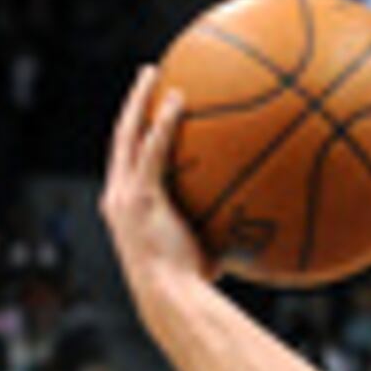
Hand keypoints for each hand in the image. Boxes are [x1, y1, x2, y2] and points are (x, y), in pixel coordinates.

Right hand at [98, 68, 215, 289]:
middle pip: (120, 138)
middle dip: (132, 105)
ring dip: (139, 102)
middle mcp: (116, 197)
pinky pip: (152, 149)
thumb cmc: (190, 285)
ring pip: (127, 135)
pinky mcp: (140, 196)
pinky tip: (179, 98)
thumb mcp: (203, 250)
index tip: (148, 110)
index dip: (135, 132)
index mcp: (124, 207)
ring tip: (153, 72)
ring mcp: (124, 195)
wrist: (171, 298)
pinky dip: (164, 123)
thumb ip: (217, 231)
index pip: (127, 161)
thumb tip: (254, 226)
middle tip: (146, 77)